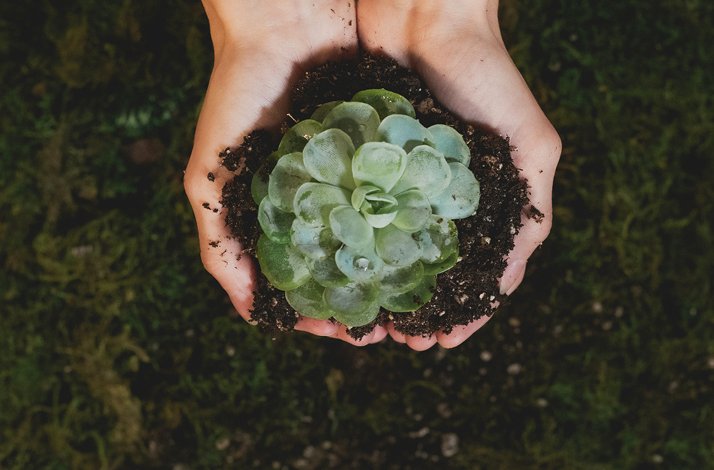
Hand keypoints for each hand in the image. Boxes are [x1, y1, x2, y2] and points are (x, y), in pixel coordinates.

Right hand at [185, 1, 387, 344]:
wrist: (285, 20)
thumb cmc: (237, 95)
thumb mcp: (210, 175)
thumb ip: (218, 241)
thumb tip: (249, 314)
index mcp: (282, 211)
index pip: (303, 277)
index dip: (319, 310)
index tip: (340, 333)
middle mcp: (322, 198)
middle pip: (349, 263)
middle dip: (366, 299)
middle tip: (387, 327)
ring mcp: (357, 174)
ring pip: (383, 236)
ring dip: (396, 272)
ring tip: (414, 302)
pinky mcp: (386, 147)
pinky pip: (407, 193)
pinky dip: (417, 223)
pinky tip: (430, 249)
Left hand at [357, 0, 561, 349]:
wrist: (425, 14)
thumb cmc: (487, 75)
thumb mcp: (530, 144)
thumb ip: (531, 207)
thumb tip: (510, 279)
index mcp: (484, 201)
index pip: (476, 272)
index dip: (463, 311)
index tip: (442, 342)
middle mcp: (440, 198)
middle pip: (427, 269)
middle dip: (413, 309)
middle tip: (396, 341)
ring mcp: (400, 182)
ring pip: (387, 249)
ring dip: (378, 287)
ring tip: (364, 320)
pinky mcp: (365, 162)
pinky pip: (354, 212)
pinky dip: (349, 245)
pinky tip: (338, 270)